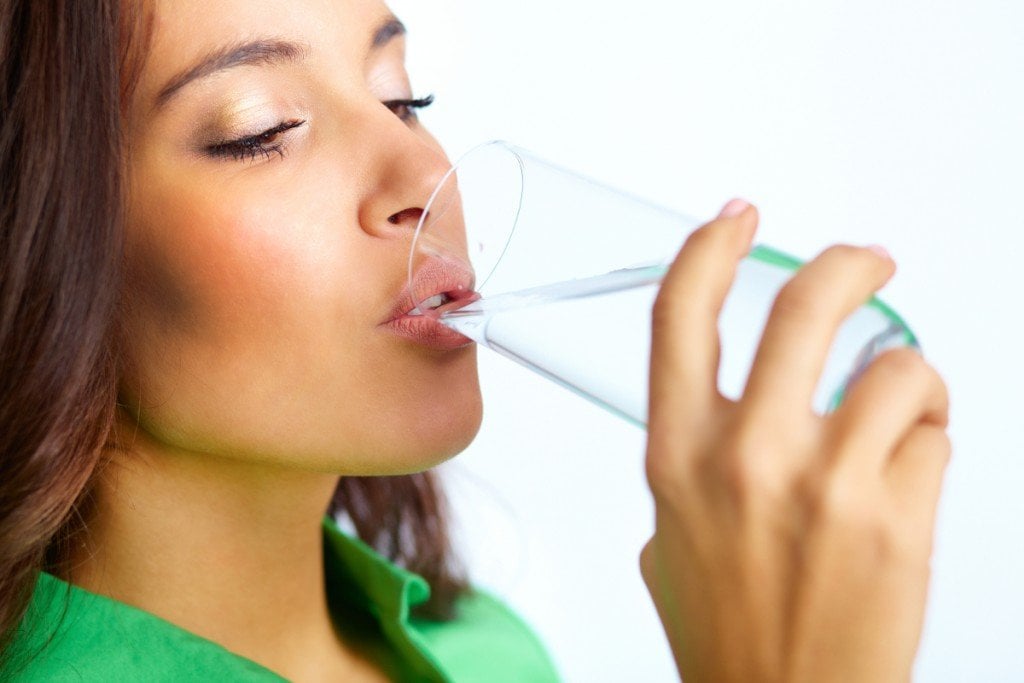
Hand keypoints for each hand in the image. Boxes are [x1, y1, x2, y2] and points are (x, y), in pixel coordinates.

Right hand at [641, 200, 950, 682]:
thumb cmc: (727, 632)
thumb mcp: (668, 537)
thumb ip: (689, 467)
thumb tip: (721, 418)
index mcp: (677, 456)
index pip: (681, 315)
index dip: (710, 247)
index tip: (738, 218)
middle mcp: (745, 457)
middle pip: (804, 304)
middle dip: (849, 264)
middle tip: (870, 262)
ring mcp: (825, 484)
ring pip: (895, 365)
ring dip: (906, 376)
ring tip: (900, 407)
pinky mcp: (896, 519)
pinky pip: (934, 434)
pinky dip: (929, 440)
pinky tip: (908, 474)